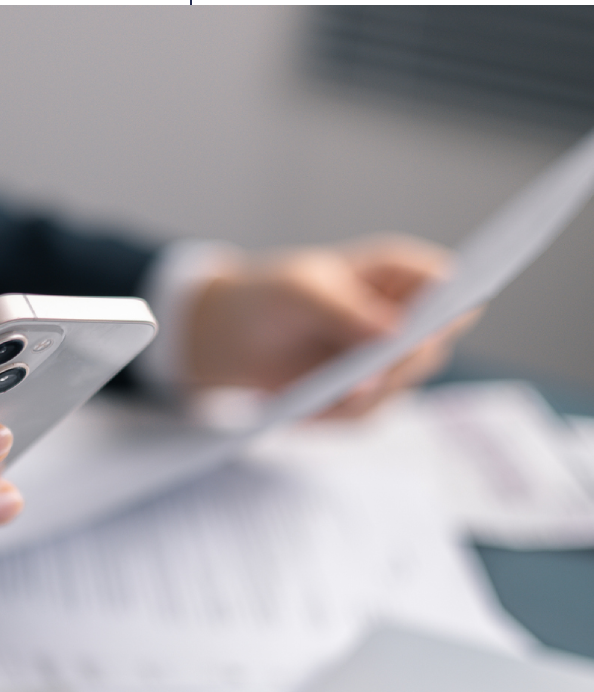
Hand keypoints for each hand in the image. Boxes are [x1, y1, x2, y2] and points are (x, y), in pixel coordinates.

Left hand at [185, 236, 478, 416]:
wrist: (239, 335)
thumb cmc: (275, 296)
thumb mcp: (301, 292)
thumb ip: (346, 310)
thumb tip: (393, 334)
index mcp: (402, 275)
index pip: (450, 289)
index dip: (452, 309)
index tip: (424, 332)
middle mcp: (409, 319)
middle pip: (431, 350)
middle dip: (394, 369)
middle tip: (359, 381)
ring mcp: (392, 361)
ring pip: (396, 391)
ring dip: (354, 398)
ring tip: (313, 396)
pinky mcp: (370, 395)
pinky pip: (364, 416)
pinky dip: (332, 415)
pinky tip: (303, 407)